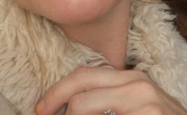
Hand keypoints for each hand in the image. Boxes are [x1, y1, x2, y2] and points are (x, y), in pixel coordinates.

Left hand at [34, 66, 186, 114]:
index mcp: (130, 79)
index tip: (41, 110)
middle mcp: (137, 84)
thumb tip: (70, 109)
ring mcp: (145, 102)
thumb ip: (109, 104)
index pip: (84, 75)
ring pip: (85, 108)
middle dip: (58, 106)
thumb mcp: (136, 110)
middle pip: (81, 89)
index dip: (57, 91)